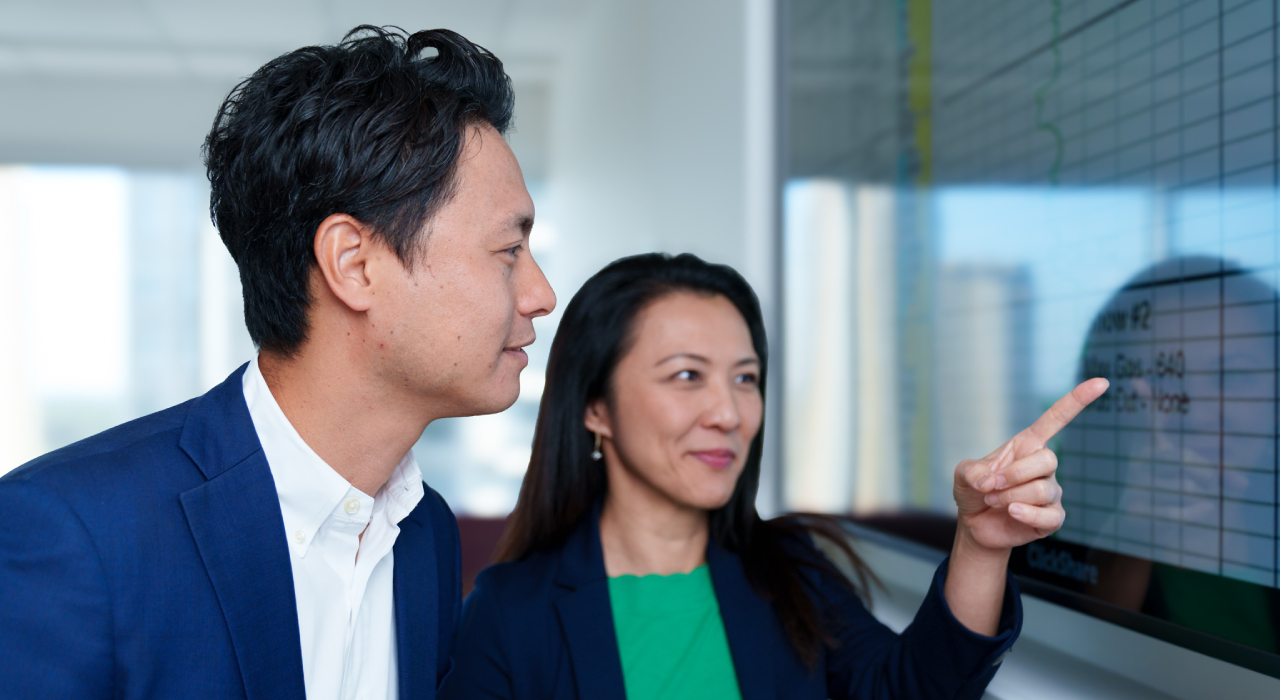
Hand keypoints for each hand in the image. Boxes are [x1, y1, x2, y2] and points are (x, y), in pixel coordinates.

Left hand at [953, 378, 1107, 552]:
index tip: (1101, 382)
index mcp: (1027, 445)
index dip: (1077, 400)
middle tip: (991, 486)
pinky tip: (1012, 513)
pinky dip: (1027, 514)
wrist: (975, 524)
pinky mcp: (1053, 517)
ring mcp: (1051, 492)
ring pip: (1044, 489)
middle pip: (1048, 459)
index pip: (1056, 419)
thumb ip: (972, 472)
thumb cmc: (974, 491)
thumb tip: (990, 482)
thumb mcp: (964, 475)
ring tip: (994, 500)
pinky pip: (1050, 515)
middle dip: (1015, 474)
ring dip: (1011, 496)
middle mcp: (1044, 466)